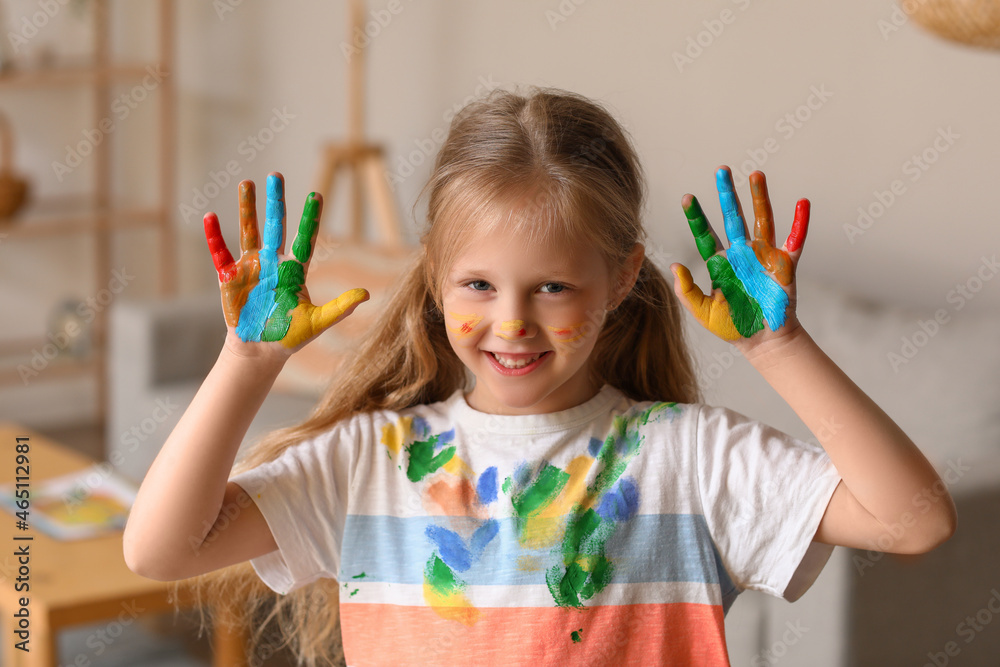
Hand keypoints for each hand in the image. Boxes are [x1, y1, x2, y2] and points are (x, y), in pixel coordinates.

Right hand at [203, 172, 369, 353]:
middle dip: (275, 201)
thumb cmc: (289, 336)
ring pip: (249, 231)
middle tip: (276, 175)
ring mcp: (250, 268)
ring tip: (246, 183)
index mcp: (294, 271)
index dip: (309, 218)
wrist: (260, 351)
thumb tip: (366, 295)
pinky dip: (215, 236)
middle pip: (275, 226)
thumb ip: (340, 308)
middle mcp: (273, 263)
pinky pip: (221, 253)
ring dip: (247, 208)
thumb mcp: (317, 322)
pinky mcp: (230, 278)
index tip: (316, 194)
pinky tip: (210, 217)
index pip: (304, 239)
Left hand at [670, 166, 808, 351]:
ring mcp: (763, 257)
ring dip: (760, 197)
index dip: (696, 217)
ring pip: (762, 220)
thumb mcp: (703, 312)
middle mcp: (741, 255)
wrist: (763, 343)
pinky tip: (802, 203)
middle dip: (727, 194)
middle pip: (733, 218)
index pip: (705, 235)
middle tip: (721, 170)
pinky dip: (799, 222)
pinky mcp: (785, 265)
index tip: (686, 198)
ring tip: (755, 174)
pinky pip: (794, 240)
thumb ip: (686, 291)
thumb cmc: (733, 328)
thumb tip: (674, 265)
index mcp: (720, 264)